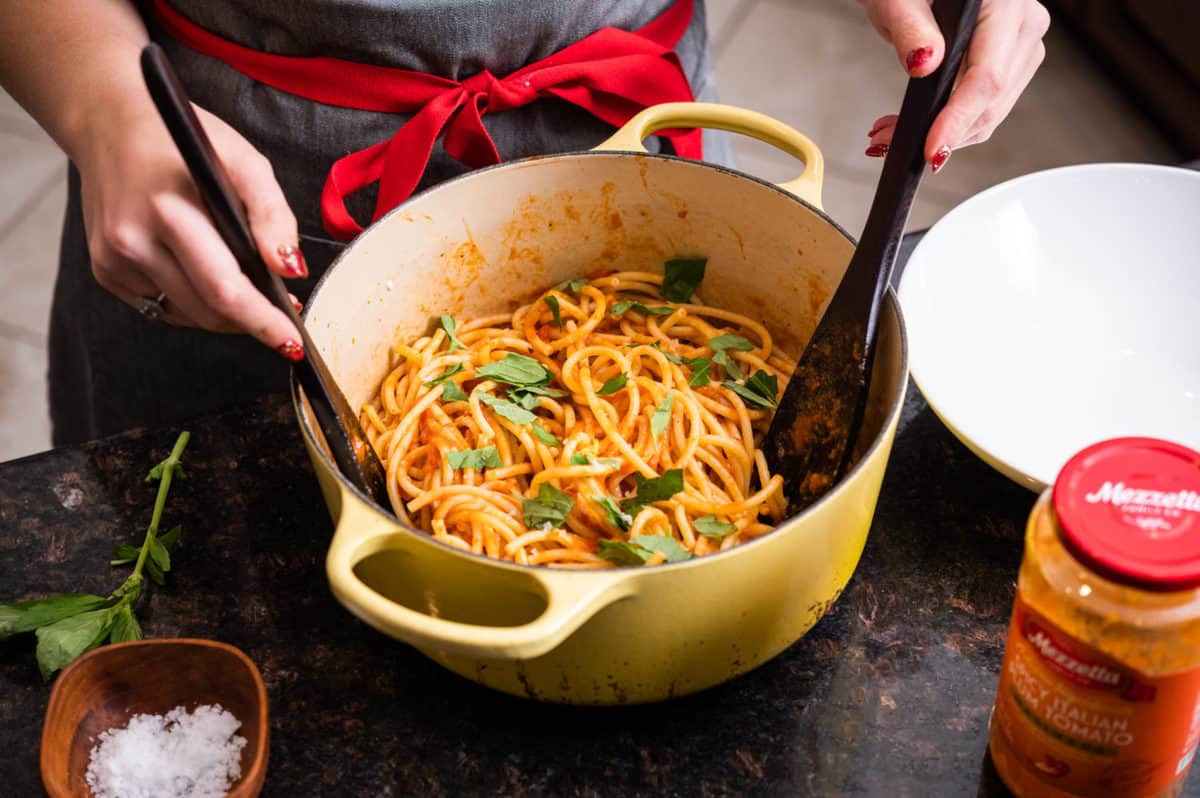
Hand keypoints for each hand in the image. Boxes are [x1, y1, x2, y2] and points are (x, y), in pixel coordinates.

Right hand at [75, 100, 306, 359]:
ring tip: (248, 290)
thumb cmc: (182, 141)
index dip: (262, 321)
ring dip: (225, 314)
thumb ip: (271, 214)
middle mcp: (132, 240)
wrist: (108, 123)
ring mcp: (114, 260)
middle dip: (251, 321)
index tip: (292, 342)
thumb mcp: (243, 160)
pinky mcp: (106, 271)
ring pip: (188, 315)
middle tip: (280, 313)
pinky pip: (163, 307)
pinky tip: (205, 276)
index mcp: (167, 210)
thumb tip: (290, 268)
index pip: (224, 288)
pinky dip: (194, 303)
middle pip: (208, 310)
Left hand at [860, 0, 1049, 171]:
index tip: (932, 150)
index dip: (958, 119)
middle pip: (991, 102)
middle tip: (883, 139)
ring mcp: (1022, 49)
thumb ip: (911, 29)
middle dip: (940, 132)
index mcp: (1006, 4)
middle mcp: (1025, 27)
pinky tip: (910, 125)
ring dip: (940, 133)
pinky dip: (947, 125)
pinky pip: (983, 110)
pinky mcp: (1011, 68)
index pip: (988, 76)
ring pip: (988, 114)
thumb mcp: (898, 2)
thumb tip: (925, 63)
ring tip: (887, 131)